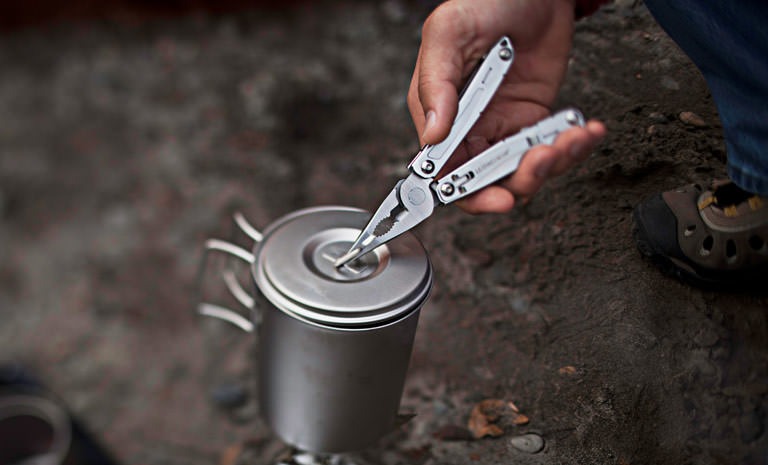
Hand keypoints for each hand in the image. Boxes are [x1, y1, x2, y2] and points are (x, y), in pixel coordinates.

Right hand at [408, 0, 605, 212]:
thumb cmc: (485, 2)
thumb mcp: (449, 33)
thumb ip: (436, 83)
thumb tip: (433, 132)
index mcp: (439, 115)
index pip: (446, 172)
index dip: (469, 193)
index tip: (498, 198)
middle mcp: (470, 128)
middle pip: (488, 181)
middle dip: (520, 180)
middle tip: (541, 161)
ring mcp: (505, 127)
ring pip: (524, 172)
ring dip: (553, 164)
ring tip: (570, 138)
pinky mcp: (536, 121)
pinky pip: (553, 150)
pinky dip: (575, 147)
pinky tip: (586, 131)